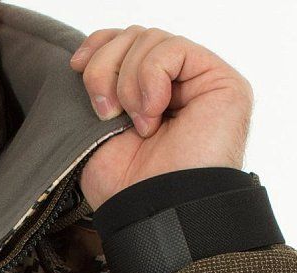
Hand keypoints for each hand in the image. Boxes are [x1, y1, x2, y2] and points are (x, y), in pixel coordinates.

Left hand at [70, 27, 252, 208]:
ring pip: (150, 39)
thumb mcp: (95, 134)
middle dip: (105, 68)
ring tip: (136, 123)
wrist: (154, 211)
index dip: (98, 46)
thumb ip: (96, 92)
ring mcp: (198, 81)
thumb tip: (82, 60)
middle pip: (132, 36)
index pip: (122, 44)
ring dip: (128, 81)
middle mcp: (173, 85)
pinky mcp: (220, 81)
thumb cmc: (126, 187)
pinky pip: (174, 49)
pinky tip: (153, 114)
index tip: (76, 68)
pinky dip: (151, 77)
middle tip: (105, 112)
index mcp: (144, 96)